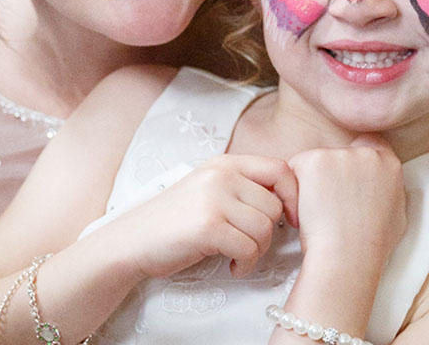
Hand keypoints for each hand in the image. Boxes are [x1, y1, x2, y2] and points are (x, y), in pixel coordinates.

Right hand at [111, 154, 298, 280]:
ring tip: (239, 255)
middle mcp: (220, 174)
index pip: (279, 169)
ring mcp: (213, 198)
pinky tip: (232, 265)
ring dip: (257, 250)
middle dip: (270, 233)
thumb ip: (241, 187)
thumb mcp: (208, 190)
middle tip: (250, 245)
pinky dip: (245, 263)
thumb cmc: (174, 221)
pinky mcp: (208, 225)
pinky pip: (249, 247)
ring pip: (265, 228)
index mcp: (224, 163)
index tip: (292, 218)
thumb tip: (286, 199)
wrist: (134, 240)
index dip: (294, 195)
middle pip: (274, 205)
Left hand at [288, 134, 405, 265]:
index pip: (370, 145)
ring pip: (317, 162)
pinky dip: (295, 187)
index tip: (347, 177)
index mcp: (389, 165)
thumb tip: (382, 186)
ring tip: (321, 212)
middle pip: (340, 154)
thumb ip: (389, 191)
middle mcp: (365, 153)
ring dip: (313, 182)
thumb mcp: (397, 215)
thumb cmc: (370, 246)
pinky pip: (297, 168)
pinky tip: (306, 209)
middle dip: (331, 174)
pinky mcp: (313, 160)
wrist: (347, 256)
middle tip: (330, 204)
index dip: (355, 161)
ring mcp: (338, 154)